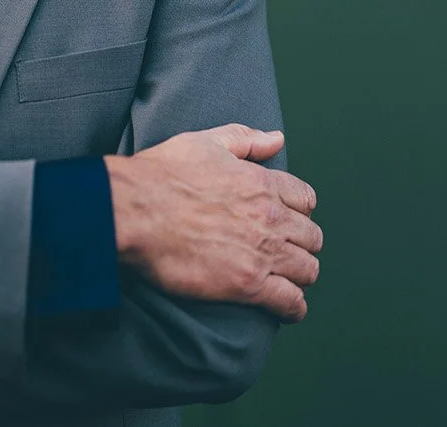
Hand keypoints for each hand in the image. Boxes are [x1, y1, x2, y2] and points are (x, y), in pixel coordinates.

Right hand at [104, 124, 321, 322]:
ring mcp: (262, 253)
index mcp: (262, 183)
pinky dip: (293, 307)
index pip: (306, 200)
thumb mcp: (203, 143)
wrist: (134, 211)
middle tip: (285, 252)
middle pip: (311, 237)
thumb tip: (276, 139)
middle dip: (301, 245)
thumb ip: (244, 139)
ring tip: (286, 280)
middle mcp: (270, 218)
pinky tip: (287, 308)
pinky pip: (290, 301)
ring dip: (299, 275)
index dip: (299, 211)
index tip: (287, 219)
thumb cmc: (161, 175)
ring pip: (307, 270)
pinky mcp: (248, 285)